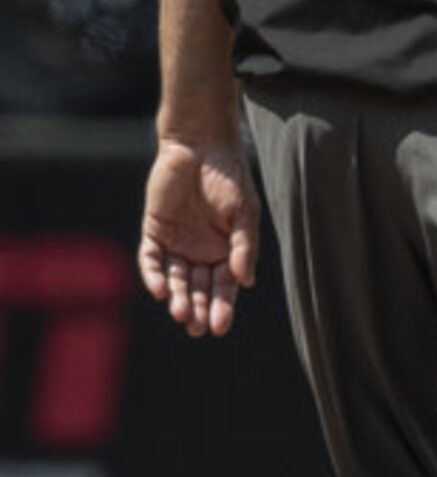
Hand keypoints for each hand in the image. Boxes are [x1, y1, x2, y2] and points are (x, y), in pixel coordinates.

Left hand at [139, 137, 258, 337]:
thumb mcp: (245, 214)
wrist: (201, 147)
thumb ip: (244, 247)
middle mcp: (202, 252)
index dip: (223, 307)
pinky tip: (159, 291)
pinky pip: (151, 259)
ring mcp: (177, 243)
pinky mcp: (154, 230)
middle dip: (199, 308)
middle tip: (196, 328)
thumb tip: (245, 283)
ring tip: (180, 313)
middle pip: (199, 288)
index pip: (225, 286)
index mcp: (228, 252)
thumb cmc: (231, 179)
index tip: (220, 327)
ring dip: (178, 297)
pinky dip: (153, 275)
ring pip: (175, 278)